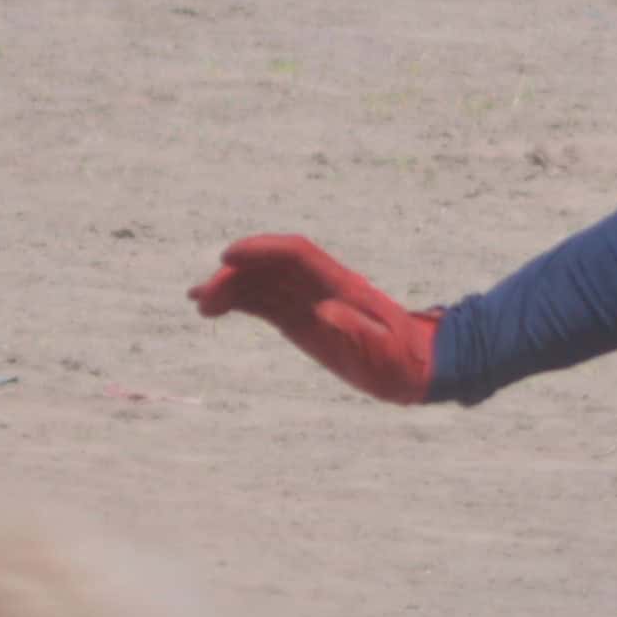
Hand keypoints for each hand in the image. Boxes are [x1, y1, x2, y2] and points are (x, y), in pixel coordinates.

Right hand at [188, 235, 437, 405]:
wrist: (419, 366)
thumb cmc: (406, 361)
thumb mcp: (387, 351)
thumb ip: (360, 330)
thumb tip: (325, 310)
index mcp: (341, 286)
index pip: (296, 254)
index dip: (262, 250)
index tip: (229, 256)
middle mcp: (320, 287)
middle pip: (271, 267)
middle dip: (236, 275)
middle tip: (204, 296)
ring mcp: (309, 302)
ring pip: (262, 284)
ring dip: (229, 288)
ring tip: (198, 302)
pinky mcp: (301, 320)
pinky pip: (264, 303)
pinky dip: (237, 302)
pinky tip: (213, 309)